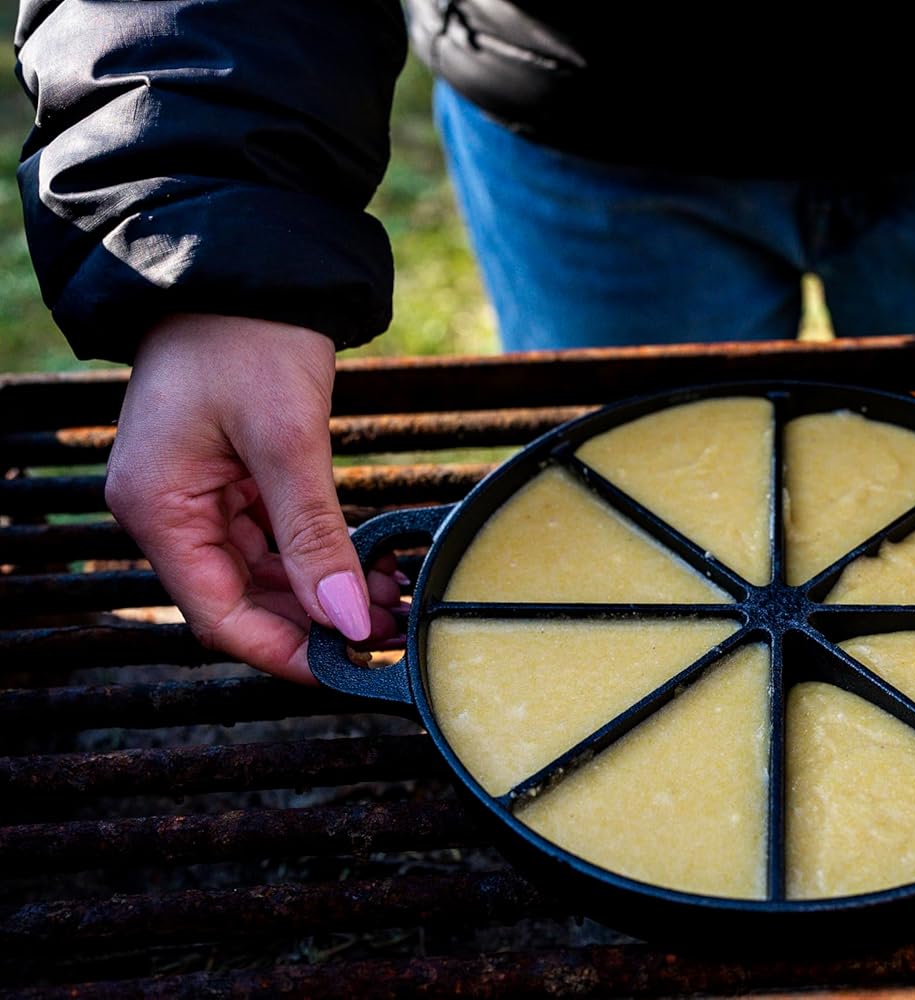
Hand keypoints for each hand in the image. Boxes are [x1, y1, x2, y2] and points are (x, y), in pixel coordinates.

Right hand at [106, 315, 403, 682]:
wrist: (246, 268)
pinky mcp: (233, 478)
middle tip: (385, 627)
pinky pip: (276, 538)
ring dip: (324, 590)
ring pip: (265, 573)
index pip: (218, 614)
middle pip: (243, 600)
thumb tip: (344, 617)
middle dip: (315, 620)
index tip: (345, 667)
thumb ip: (314, 535)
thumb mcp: (287, 441)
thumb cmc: (246, 338)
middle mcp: (171, 511)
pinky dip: (321, 555)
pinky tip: (368, 565)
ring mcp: (201, 495)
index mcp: (158, 508)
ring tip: (388, 596)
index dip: (282, 650)